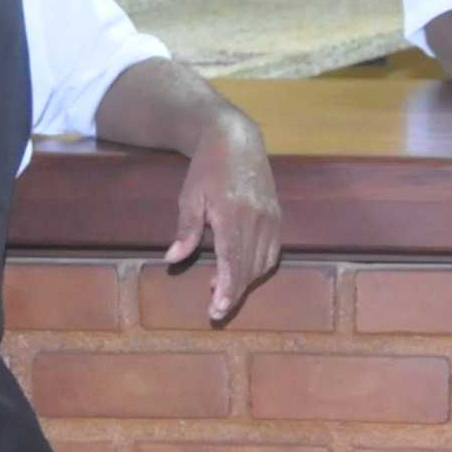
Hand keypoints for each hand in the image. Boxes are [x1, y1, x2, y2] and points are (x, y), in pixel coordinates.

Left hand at [161, 112, 282, 321]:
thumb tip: (173, 259)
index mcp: (232, 215)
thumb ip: (186, 230)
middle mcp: (257, 220)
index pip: (233, 262)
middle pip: (249, 268)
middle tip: (216, 308)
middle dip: (234, 291)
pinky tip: (242, 270)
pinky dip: (258, 267)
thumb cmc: (207, 168)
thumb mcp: (189, 197)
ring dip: (245, 281)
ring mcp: (272, 219)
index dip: (227, 289)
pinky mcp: (278, 217)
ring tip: (222, 288)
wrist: (236, 140)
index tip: (217, 310)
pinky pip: (272, 252)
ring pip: (263, 263)